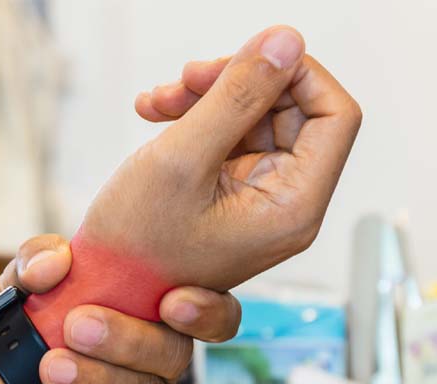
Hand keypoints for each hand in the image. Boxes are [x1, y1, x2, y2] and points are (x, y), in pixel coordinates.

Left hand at [0, 235, 241, 383]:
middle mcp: (162, 361)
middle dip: (128, 340)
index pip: (214, 315)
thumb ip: (36, 260)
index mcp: (158, 315)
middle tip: (77, 327)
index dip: (208, 312)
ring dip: (98, 379)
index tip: (172, 301)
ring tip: (51, 368)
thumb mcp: (23, 282)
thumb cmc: (29, 323)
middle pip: (174, 353)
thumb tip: (56, 263)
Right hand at [83, 25, 360, 290]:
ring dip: (210, 96)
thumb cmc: (135, 248)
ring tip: (160, 100)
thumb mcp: (182, 159)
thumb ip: (236, 95)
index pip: (335, 117)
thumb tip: (287, 41)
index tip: (245, 61)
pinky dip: (197, 117)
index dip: (297, 75)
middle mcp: (287, 203)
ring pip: (257, 117)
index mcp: (293, 207)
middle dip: (241, 82)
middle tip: (185, 79)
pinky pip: (231, 136)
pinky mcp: (232, 191)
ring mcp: (260, 197)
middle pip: (294, 110)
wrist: (101, 289)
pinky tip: (157, 114)